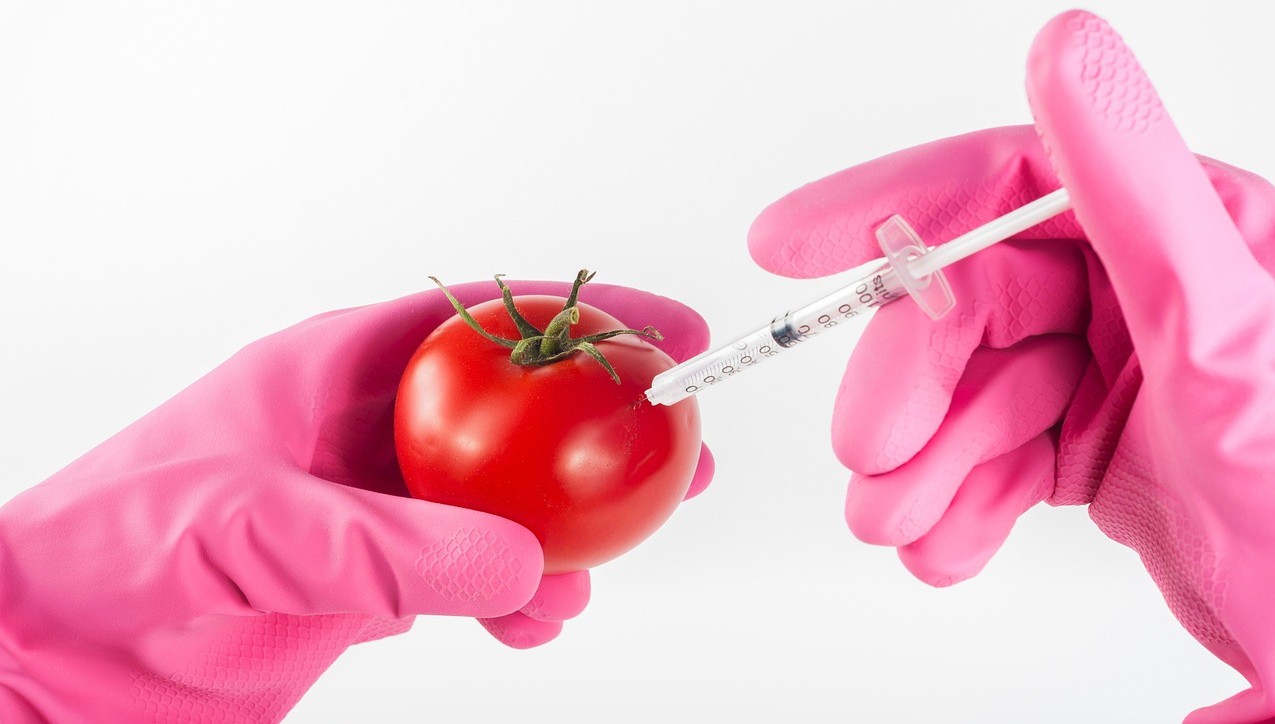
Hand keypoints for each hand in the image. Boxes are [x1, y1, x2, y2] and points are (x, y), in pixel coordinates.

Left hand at [0, 278, 712, 722]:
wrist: (53, 650)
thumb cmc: (108, 547)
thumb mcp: (246, 523)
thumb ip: (382, 544)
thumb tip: (518, 559)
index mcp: (338, 370)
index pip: (483, 321)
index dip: (581, 315)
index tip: (664, 332)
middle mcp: (367, 432)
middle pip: (516, 411)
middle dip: (598, 431)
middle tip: (674, 456)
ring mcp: (375, 508)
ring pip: (504, 503)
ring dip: (562, 534)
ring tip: (592, 573)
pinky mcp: (372, 581)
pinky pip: (472, 577)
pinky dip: (515, 598)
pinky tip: (531, 621)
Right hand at [747, 10, 1274, 722]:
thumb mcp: (1223, 324)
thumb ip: (1134, 186)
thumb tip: (1065, 50)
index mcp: (1182, 225)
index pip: (1006, 184)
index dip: (891, 210)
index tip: (792, 244)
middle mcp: (1138, 286)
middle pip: (970, 309)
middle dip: (911, 388)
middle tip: (870, 452)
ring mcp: (1110, 367)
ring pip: (971, 392)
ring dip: (923, 463)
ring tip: (902, 524)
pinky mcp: (1091, 440)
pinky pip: (994, 454)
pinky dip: (957, 502)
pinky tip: (950, 543)